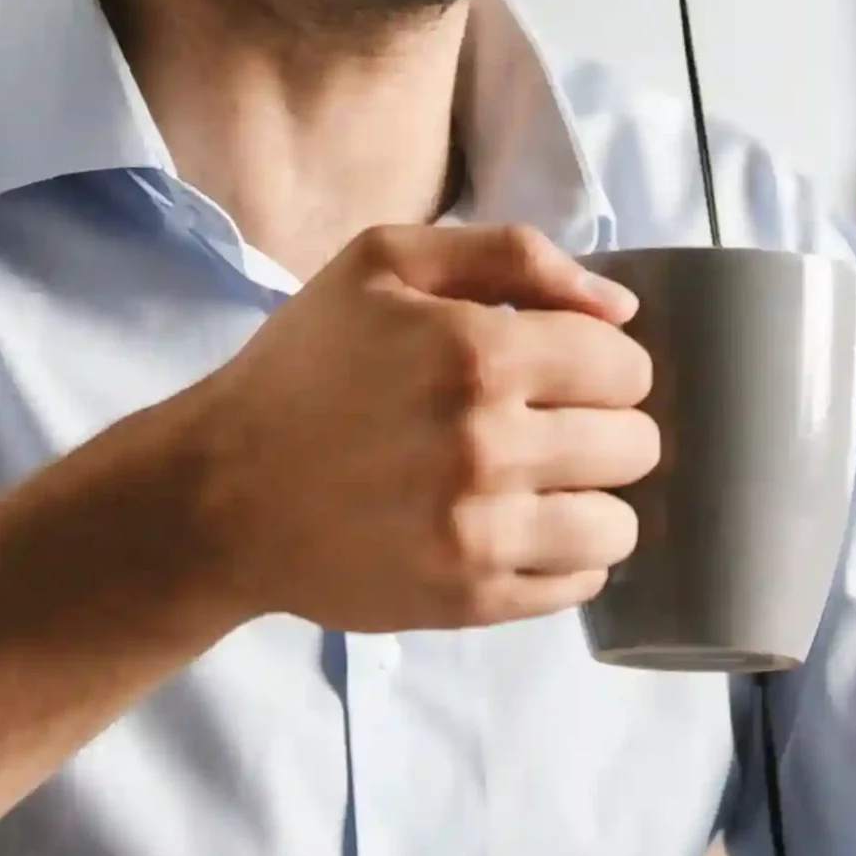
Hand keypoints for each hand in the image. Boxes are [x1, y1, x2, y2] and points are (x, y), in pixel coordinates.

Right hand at [175, 223, 658, 636]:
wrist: (220, 493)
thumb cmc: (304, 366)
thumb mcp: (384, 263)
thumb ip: (511, 256)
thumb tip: (620, 305)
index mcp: (478, 352)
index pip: (625, 366)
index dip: (603, 363)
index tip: (562, 371)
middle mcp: (489, 445)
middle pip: (635, 445)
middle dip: (603, 428)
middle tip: (549, 426)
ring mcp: (481, 532)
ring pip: (619, 523)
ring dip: (592, 500)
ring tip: (541, 484)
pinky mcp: (469, 599)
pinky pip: (580, 584)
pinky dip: (565, 558)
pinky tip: (519, 529)